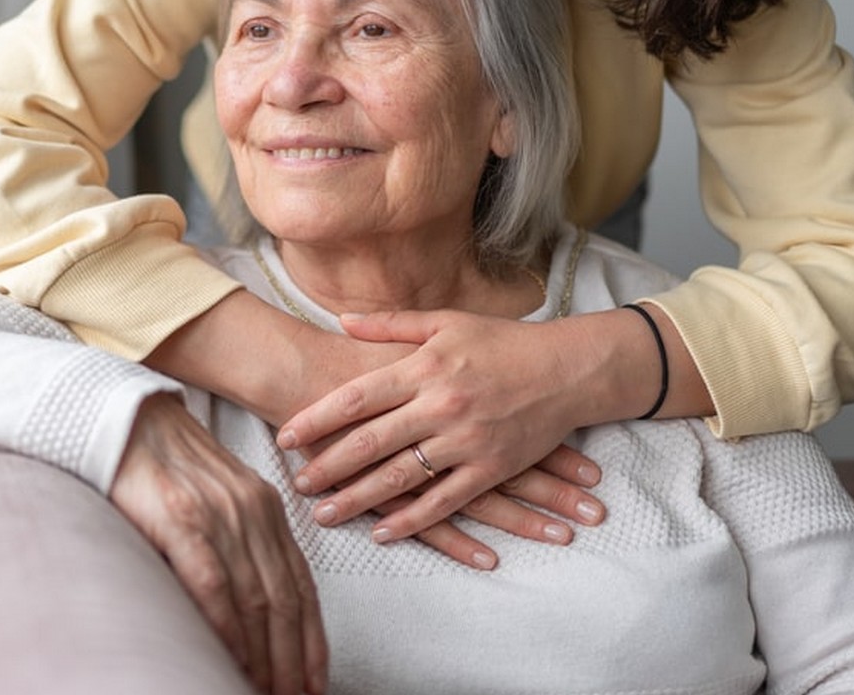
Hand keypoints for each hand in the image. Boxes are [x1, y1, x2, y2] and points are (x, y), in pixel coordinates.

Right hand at [110, 395, 326, 694]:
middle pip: (284, 601)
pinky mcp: (180, 516)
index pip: (300, 586)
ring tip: (266, 693)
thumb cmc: (161, 464)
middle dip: (293, 661)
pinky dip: (227, 627)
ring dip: (264, 656)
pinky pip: (213, 583)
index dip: (311, 640)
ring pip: (255, 599)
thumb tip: (249, 605)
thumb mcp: (215, 497)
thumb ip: (237, 541)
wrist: (120, 417)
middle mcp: (251, 511)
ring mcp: (218, 513)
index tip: (316, 681)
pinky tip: (231, 658)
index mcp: (264, 507)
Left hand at [146, 291, 587, 568]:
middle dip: (327, 467)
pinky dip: (412, 520)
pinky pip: (445, 501)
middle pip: (370, 443)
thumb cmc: (502, 342)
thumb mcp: (445, 321)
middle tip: (295, 484)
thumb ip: (390, 324)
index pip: (357, 397)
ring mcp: (466, 440)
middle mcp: (440, 405)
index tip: (286, 437)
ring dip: (358, 499)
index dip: (318, 419)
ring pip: (400, 478)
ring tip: (323, 514)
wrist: (567, 369)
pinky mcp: (491, 468)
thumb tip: (341, 320)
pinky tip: (382, 532)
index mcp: (425, 367)